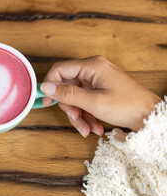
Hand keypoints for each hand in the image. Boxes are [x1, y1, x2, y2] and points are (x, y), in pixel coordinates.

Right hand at [41, 56, 160, 137]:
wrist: (150, 116)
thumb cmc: (128, 106)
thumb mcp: (94, 102)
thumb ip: (68, 94)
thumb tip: (45, 87)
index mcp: (91, 66)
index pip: (60, 70)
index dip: (50, 85)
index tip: (47, 102)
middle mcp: (92, 70)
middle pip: (67, 86)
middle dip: (70, 107)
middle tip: (76, 120)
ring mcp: (96, 80)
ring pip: (75, 97)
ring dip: (78, 115)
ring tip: (88, 129)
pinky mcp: (99, 90)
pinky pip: (84, 101)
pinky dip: (86, 115)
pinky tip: (94, 127)